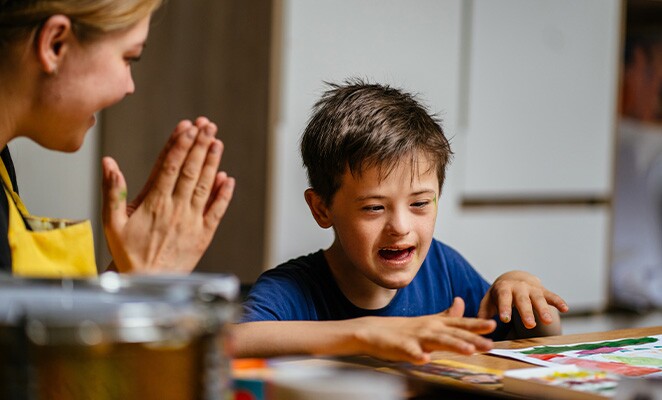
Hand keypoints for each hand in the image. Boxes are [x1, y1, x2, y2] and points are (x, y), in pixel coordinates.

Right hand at [101, 117, 234, 272]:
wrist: (147, 282)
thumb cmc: (128, 253)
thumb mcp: (111, 222)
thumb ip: (112, 191)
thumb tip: (109, 163)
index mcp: (154, 203)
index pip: (169, 167)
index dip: (180, 145)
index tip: (187, 127)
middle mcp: (176, 209)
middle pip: (191, 171)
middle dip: (199, 145)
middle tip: (208, 125)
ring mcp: (192, 221)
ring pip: (205, 186)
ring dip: (212, 163)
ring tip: (217, 142)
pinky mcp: (204, 234)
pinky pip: (217, 211)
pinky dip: (223, 194)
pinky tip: (228, 178)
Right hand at [351, 298, 495, 363]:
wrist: (373, 330)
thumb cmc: (403, 328)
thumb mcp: (428, 319)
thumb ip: (447, 314)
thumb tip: (461, 302)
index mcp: (436, 323)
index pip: (460, 324)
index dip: (476, 325)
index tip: (493, 325)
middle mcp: (429, 328)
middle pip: (454, 334)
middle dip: (473, 338)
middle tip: (490, 344)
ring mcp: (416, 337)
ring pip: (437, 341)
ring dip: (454, 345)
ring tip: (468, 351)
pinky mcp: (402, 347)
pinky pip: (410, 352)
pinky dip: (417, 355)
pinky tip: (425, 359)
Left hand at [477, 270, 568, 329]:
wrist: (513, 278)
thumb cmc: (499, 294)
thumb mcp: (489, 301)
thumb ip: (484, 313)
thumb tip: (477, 326)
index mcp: (503, 289)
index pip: (503, 298)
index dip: (504, 308)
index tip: (504, 319)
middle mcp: (519, 287)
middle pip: (523, 300)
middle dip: (526, 312)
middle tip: (529, 325)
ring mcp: (532, 289)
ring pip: (538, 299)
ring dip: (543, 309)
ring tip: (548, 321)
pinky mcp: (543, 291)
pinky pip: (552, 296)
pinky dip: (559, 301)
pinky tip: (565, 309)